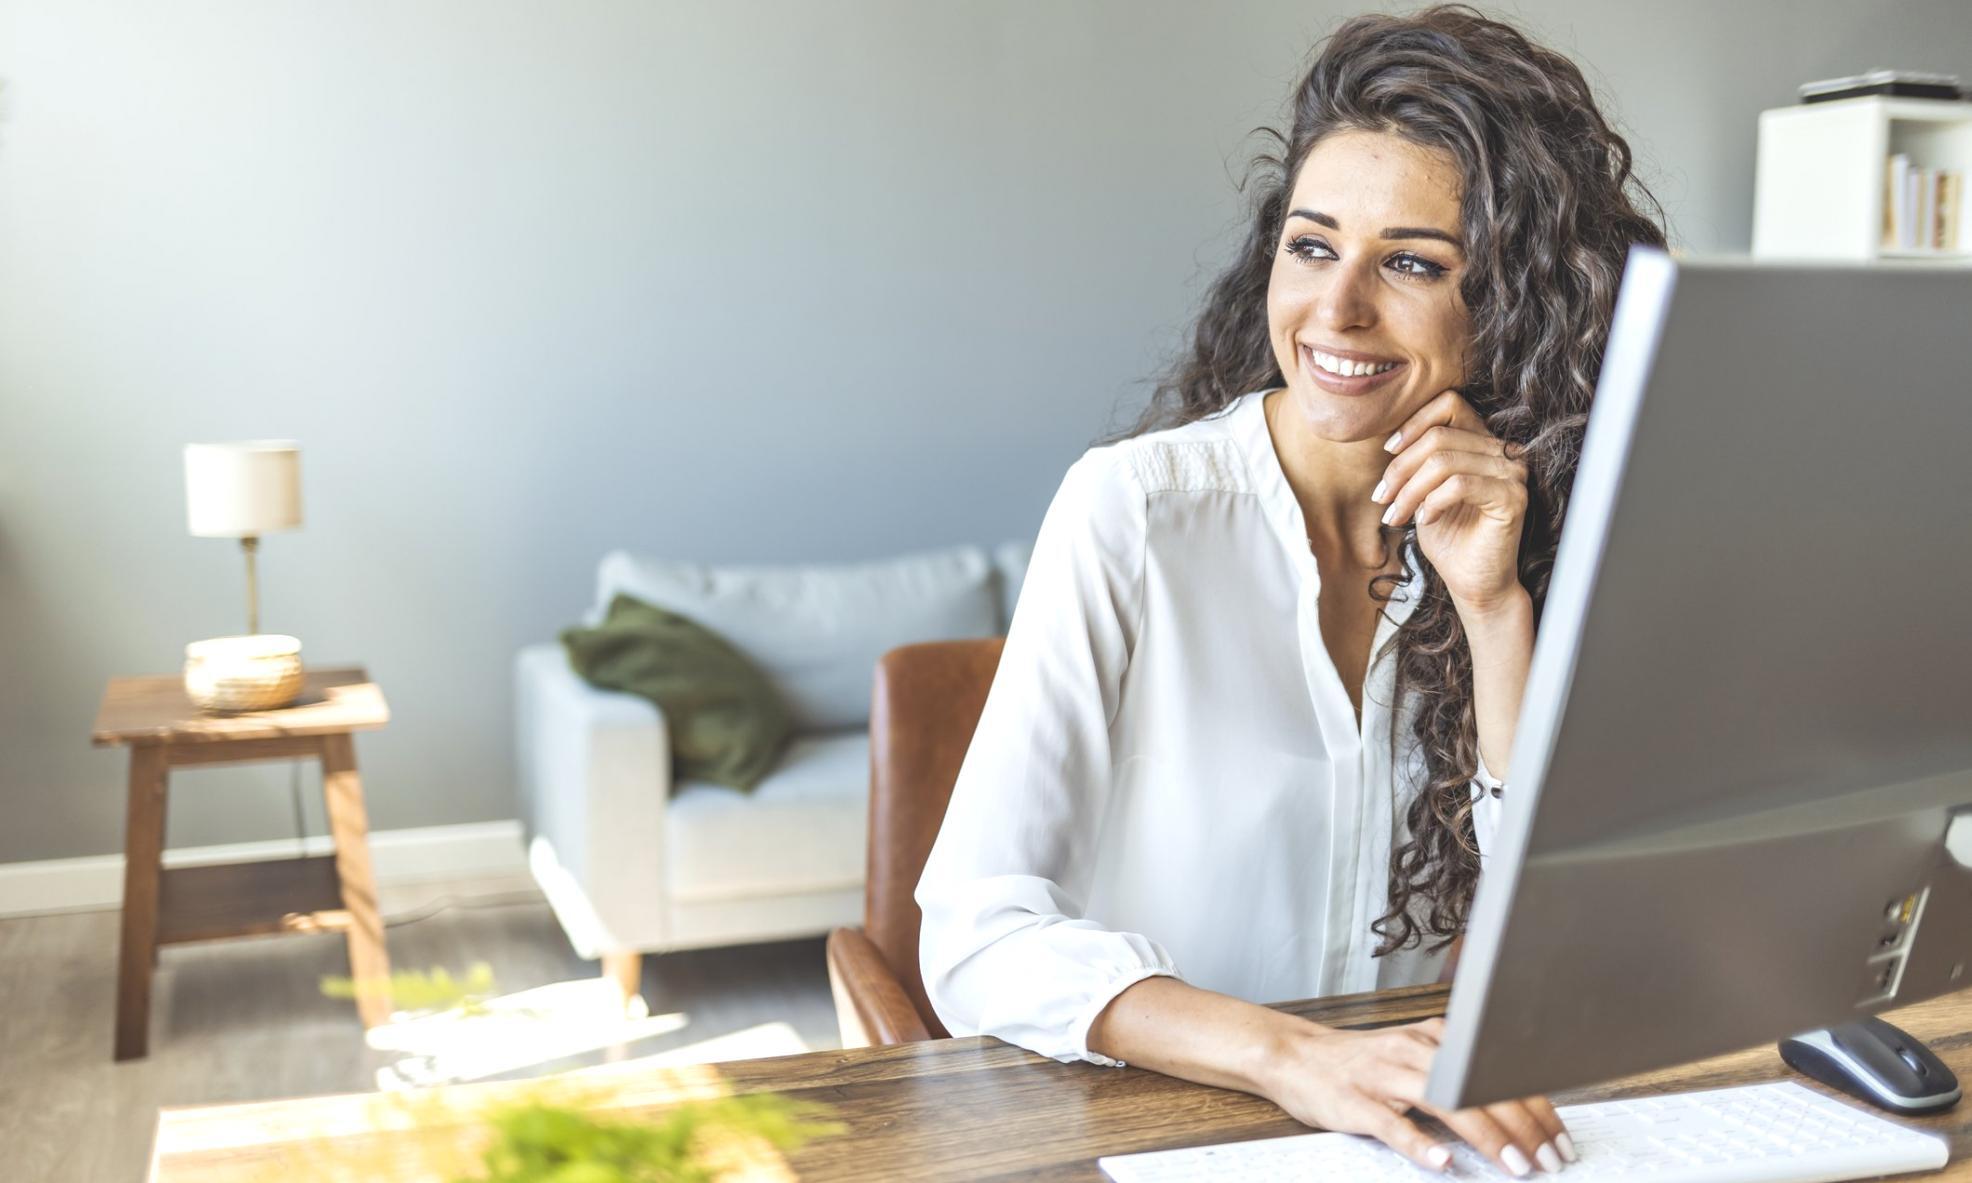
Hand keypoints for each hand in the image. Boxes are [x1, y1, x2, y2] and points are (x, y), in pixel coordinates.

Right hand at [1259, 1016, 1573, 1175]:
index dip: (1538, 1108)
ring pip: (1447, 1103)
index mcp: (1435, 1038)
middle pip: (1481, 1087)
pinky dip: (1420, 1146)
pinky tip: (1443, 1164)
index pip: (1499, 1072)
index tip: (1561, 1141)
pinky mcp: (1356, 1102)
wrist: (1294, 1055)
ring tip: (1516, 1166)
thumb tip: (1518, 1107)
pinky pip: (1394, 1125)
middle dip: (1525, 1128)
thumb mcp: (1415, 1056)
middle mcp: (1414, 1050)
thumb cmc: (1360, 1064)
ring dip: (1487, 1136)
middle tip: (1549, 1161)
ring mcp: (1384, 1076)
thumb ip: (1457, 1073)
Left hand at [1372, 390, 1529, 615]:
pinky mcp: (1513, 497)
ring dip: (1409, 490)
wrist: (1473, 582)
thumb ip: (1415, 461)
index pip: (1449, 404)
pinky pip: (1460, 485)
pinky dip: (1433, 501)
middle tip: (1382, 498)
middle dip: (1400, 468)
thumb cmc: (1449, 537)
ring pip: (1445, 461)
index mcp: (1481, 441)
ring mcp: (1511, 473)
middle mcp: (1502, 451)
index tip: (1387, 452)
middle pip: (1439, 436)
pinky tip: (1424, 519)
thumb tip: (1388, 443)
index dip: (1413, 423)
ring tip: (1396, 515)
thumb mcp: (1422, 492)